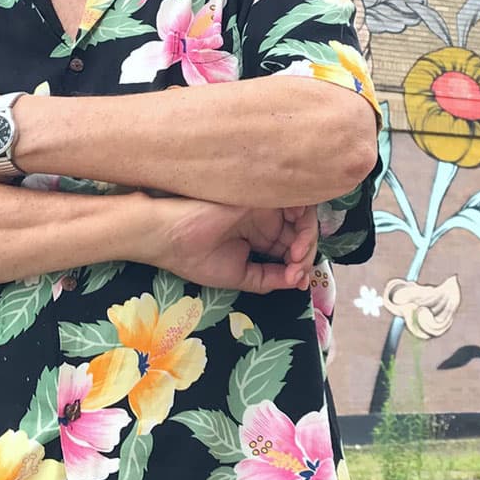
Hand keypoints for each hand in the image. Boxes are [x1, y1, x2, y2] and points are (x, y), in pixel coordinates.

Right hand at [150, 199, 318, 293]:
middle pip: (301, 235)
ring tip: (296, 259)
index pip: (291, 249)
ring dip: (307, 241)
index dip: (301, 266)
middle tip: (297, 272)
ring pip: (303, 220)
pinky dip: (304, 222)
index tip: (298, 283)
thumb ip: (269, 278)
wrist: (172, 236)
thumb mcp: (240, 275)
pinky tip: (295, 242)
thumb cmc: (197, 257)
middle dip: (306, 256)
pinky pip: (295, 203)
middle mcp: (266, 222)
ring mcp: (265, 208)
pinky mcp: (262, 196)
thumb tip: (298, 282)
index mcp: (260, 238)